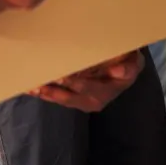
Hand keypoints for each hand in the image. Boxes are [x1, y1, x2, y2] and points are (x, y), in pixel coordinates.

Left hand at [29, 51, 144, 111]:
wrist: (125, 70)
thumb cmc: (127, 63)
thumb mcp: (134, 63)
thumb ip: (128, 67)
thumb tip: (117, 70)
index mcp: (106, 90)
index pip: (88, 86)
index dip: (74, 83)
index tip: (62, 76)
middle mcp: (92, 100)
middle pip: (69, 97)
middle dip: (53, 91)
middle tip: (38, 84)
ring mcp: (81, 101)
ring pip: (60, 99)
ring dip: (45, 94)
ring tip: (31, 88)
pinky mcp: (73, 99)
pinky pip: (57, 98)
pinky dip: (44, 94)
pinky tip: (32, 89)